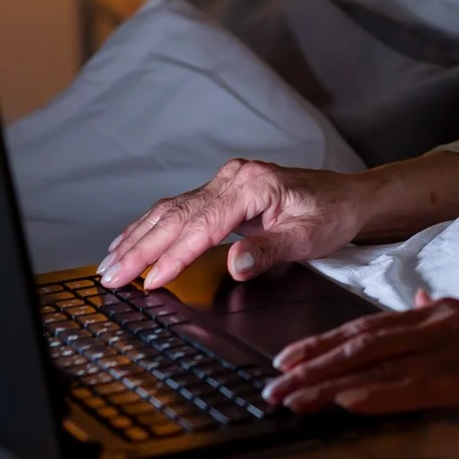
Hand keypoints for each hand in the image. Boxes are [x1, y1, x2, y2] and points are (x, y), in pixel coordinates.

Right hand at [99, 159, 365, 289]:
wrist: (348, 197)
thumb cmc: (332, 215)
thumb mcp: (309, 237)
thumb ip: (270, 250)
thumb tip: (235, 265)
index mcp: (251, 185)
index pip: (202, 225)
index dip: (173, 255)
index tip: (150, 281)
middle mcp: (232, 178)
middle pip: (176, 215)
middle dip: (140, 248)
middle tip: (110, 276)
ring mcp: (224, 182)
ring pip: (170, 209)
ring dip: (137, 237)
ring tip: (109, 263)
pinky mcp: (221, 190)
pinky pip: (178, 208)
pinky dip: (151, 226)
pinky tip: (131, 240)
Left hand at [264, 290, 458, 417]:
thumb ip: (446, 313)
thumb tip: (415, 302)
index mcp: (440, 313)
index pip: (368, 327)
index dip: (324, 343)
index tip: (288, 359)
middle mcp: (438, 325)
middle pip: (360, 344)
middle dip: (311, 364)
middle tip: (271, 384)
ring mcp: (454, 351)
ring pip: (376, 364)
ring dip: (328, 383)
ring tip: (292, 398)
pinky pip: (413, 387)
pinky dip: (375, 393)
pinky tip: (346, 401)